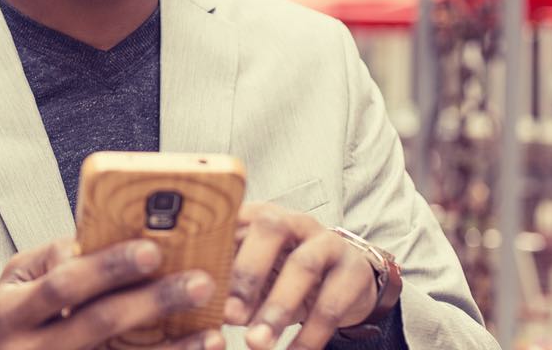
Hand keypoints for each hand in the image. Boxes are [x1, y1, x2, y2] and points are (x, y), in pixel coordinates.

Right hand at [0, 237, 222, 349]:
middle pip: (101, 324)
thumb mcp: (12, 284)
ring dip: (171, 349)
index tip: (152, 248)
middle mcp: (35, 349)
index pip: (64, 285)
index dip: (107, 267)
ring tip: (213, 331)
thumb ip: (51, 259)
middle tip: (200, 282)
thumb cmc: (9, 324)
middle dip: (153, 302)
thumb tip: (99, 239)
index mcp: (12, 312)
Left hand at [225, 203, 379, 349]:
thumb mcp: (259, 273)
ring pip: (303, 266)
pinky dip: (309, 334)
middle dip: (247, 273)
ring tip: (256, 343)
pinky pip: (331, 303)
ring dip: (277, 308)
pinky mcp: (353, 271)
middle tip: (229, 315)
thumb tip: (210, 311)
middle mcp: (295, 220)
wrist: (348, 280)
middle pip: (270, 230)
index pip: (235, 217)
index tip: (198, 281)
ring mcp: (327, 242)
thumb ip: (235, 284)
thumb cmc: (285, 275)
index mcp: (262, 214)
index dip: (215, 245)